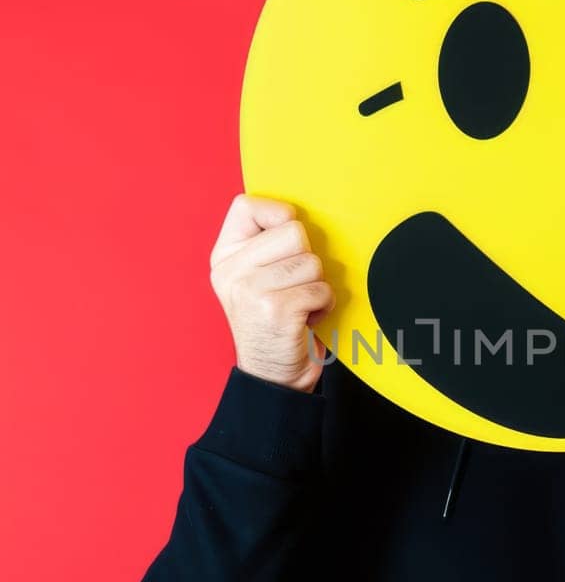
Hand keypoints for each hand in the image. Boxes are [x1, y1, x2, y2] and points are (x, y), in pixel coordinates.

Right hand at [209, 194, 335, 393]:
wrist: (272, 376)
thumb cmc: (274, 321)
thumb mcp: (256, 277)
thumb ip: (267, 244)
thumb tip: (297, 212)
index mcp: (224, 257)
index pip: (247, 206)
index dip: (278, 215)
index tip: (287, 242)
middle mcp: (231, 271)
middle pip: (293, 231)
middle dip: (306, 259)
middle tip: (293, 286)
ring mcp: (250, 290)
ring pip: (312, 262)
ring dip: (316, 286)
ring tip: (299, 305)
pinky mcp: (275, 309)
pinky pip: (321, 289)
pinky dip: (323, 305)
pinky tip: (305, 319)